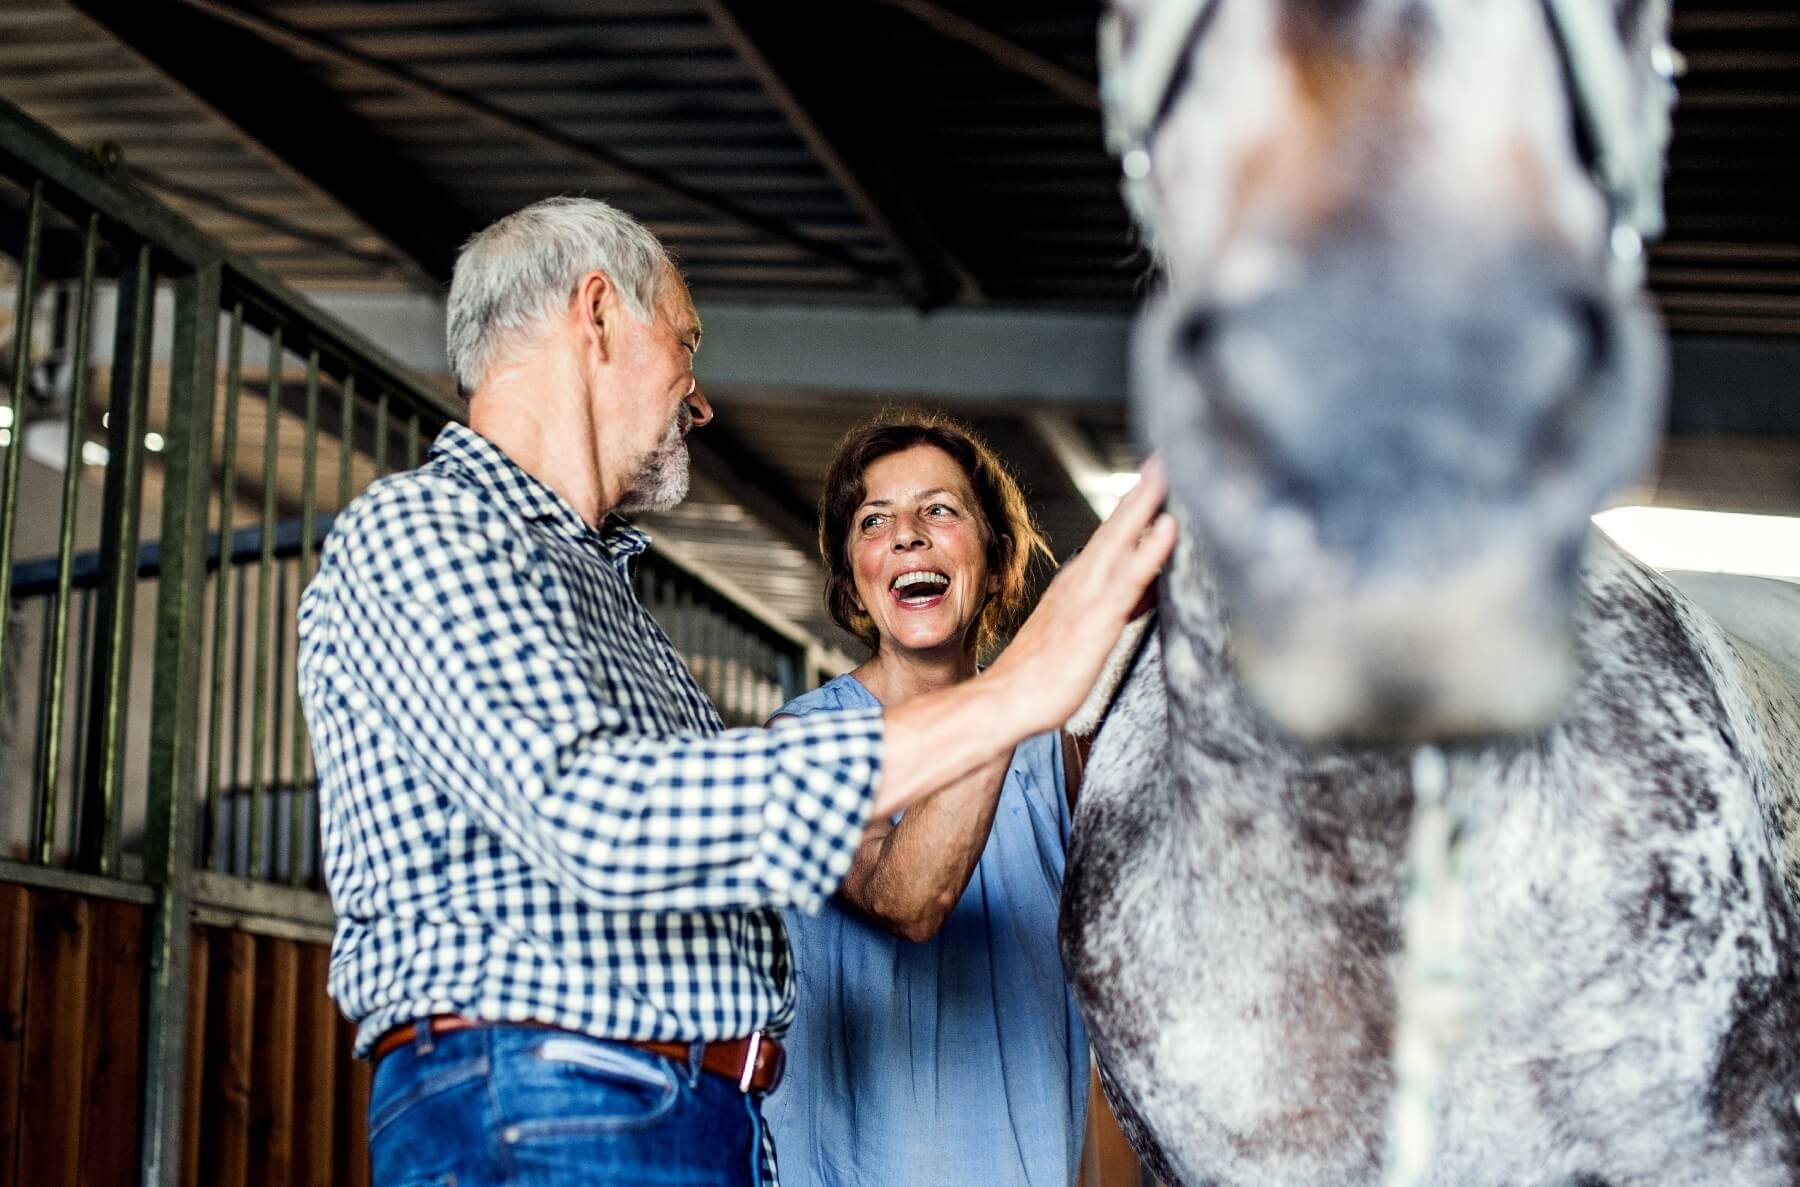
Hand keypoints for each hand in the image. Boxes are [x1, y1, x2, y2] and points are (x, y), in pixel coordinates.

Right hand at [988, 458, 1175, 733]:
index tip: (1153, 476)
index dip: (1132, 507)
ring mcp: (1089, 597)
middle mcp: (1082, 581)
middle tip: (1164, 457)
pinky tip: (1169, 527)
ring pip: (1123, 540)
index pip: (1110, 535)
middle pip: (1118, 526)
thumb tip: (1138, 594)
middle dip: (1142, 491)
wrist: (1006, 700)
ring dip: (1145, 504)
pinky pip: (1131, 577)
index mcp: (1076, 583)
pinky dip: (1151, 549)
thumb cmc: (1038, 676)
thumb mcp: (1077, 636)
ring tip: (1166, 473)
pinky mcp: (1099, 620)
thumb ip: (1107, 610)